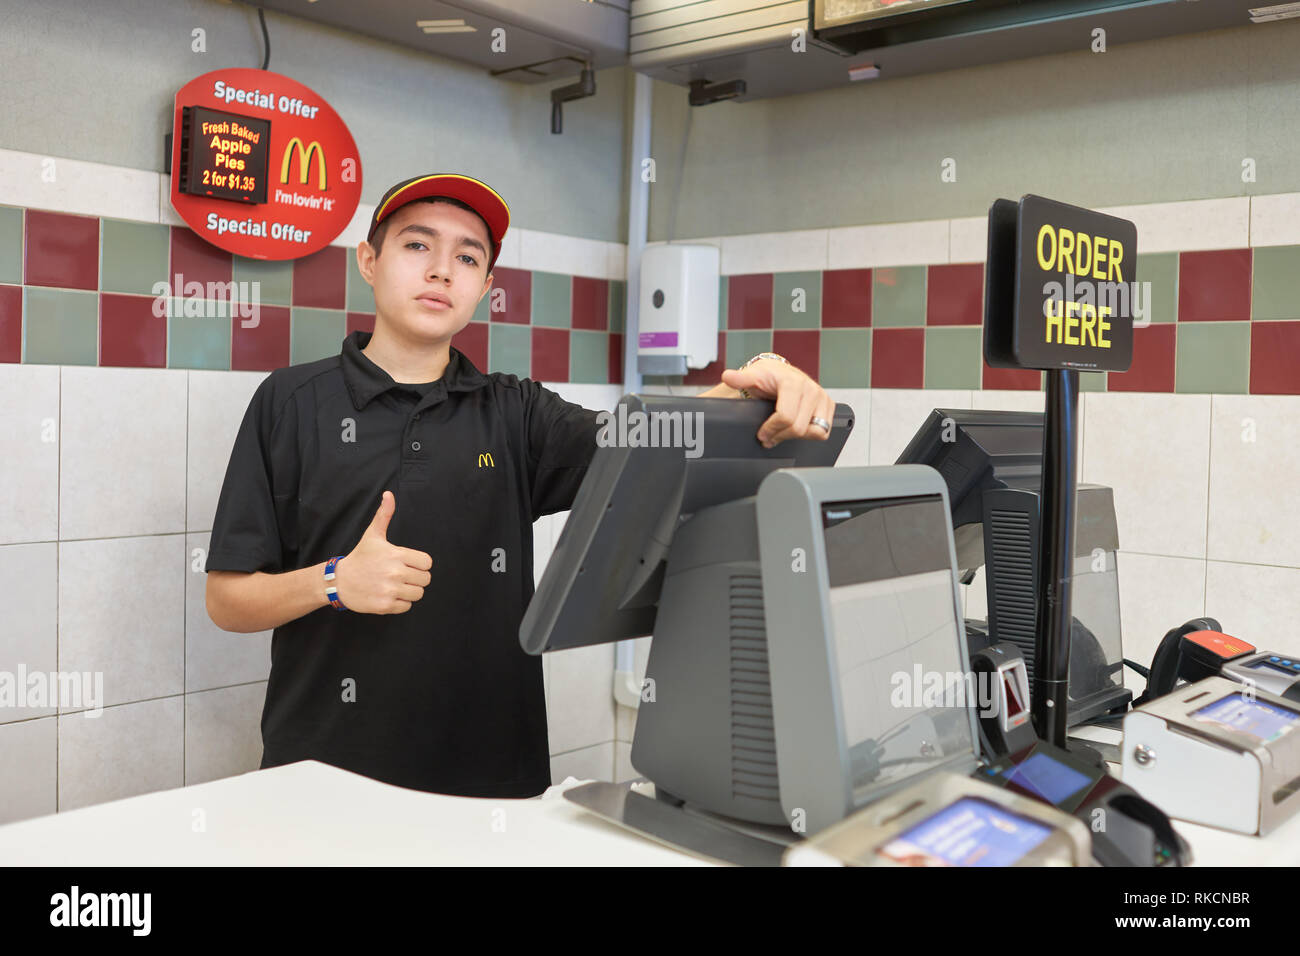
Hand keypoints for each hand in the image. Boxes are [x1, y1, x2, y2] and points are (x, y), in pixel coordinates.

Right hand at [333, 491, 432, 613]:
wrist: (339, 581)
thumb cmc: (360, 557)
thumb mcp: (373, 535)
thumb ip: (384, 515)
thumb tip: (389, 494)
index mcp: (396, 554)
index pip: (427, 563)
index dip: (420, 564)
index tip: (409, 564)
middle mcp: (395, 573)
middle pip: (425, 579)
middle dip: (416, 578)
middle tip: (402, 575)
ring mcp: (390, 590)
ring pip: (418, 594)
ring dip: (410, 591)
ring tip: (396, 585)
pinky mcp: (385, 606)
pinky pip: (407, 607)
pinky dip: (400, 603)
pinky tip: (389, 595)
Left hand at [720, 359, 833, 448]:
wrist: (779, 374)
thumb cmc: (767, 377)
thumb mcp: (752, 376)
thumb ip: (741, 378)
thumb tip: (729, 376)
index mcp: (793, 382)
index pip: (786, 417)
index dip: (771, 429)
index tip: (761, 433)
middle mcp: (811, 388)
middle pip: (798, 428)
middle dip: (780, 435)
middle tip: (768, 436)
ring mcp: (822, 397)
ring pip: (814, 432)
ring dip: (795, 436)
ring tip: (781, 432)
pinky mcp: (828, 406)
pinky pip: (823, 431)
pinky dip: (809, 434)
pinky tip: (795, 427)